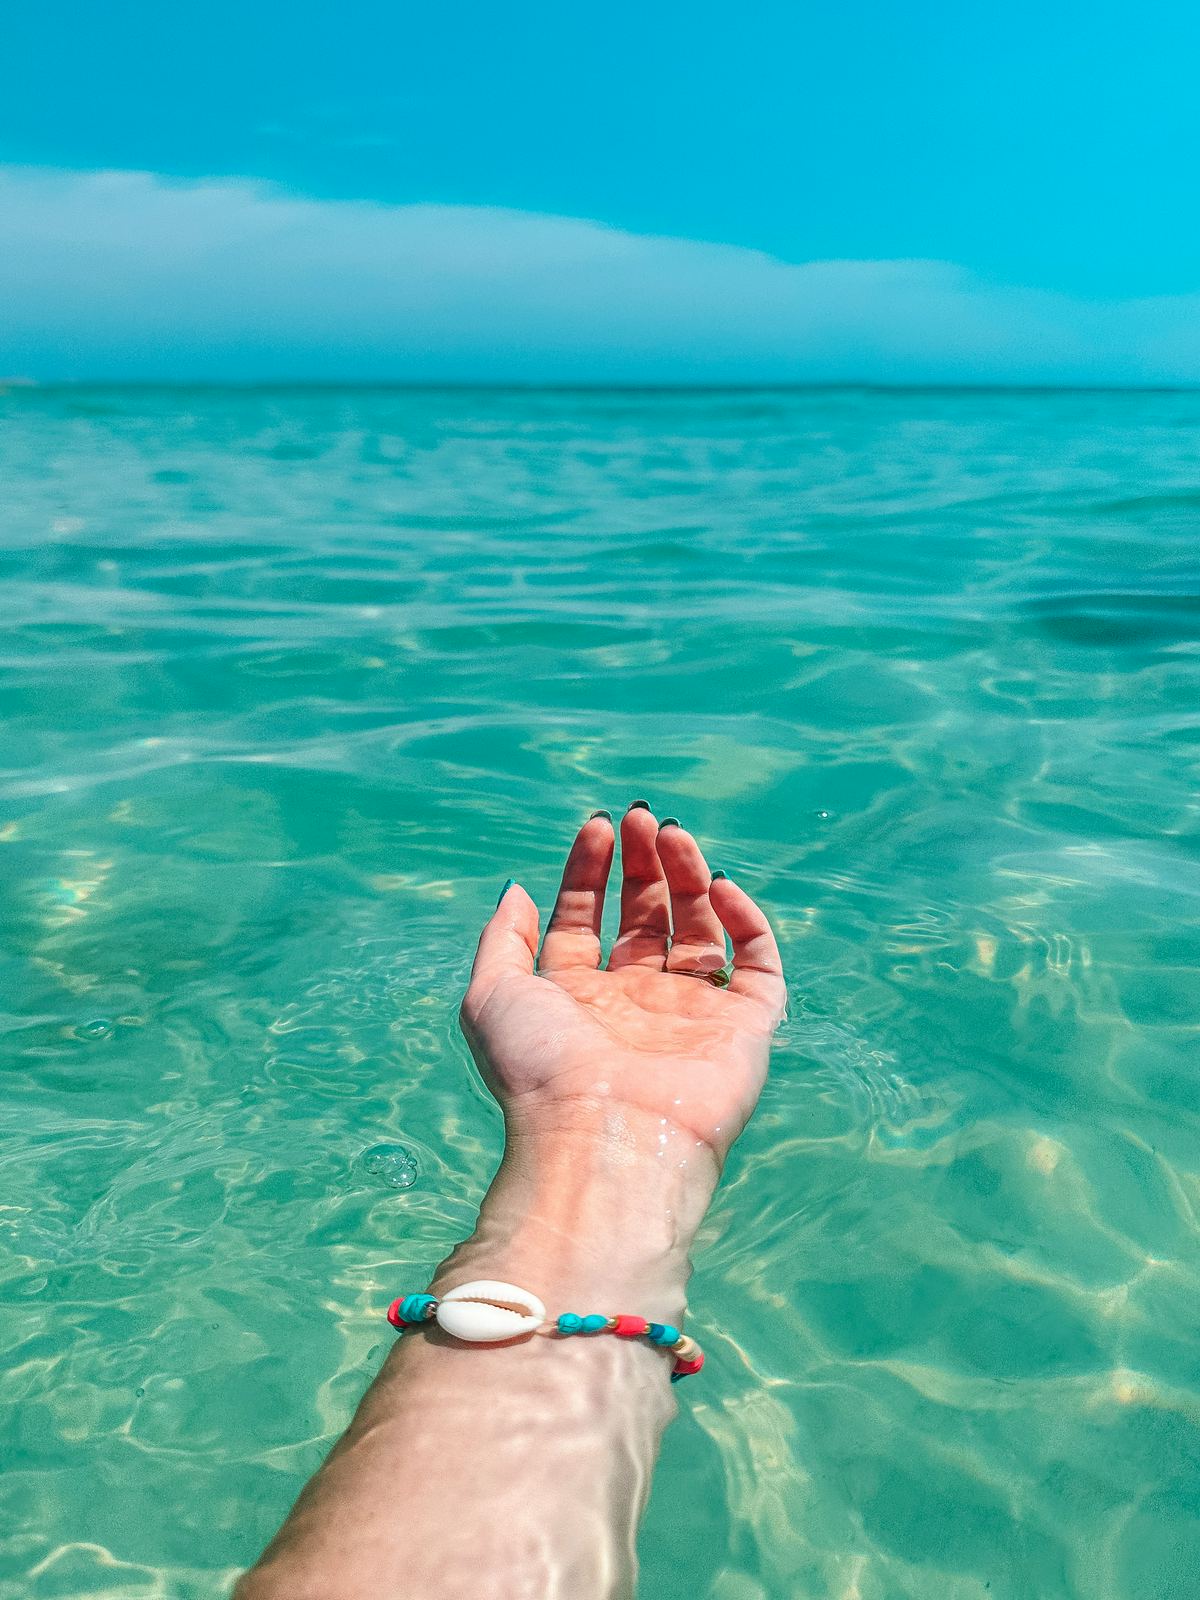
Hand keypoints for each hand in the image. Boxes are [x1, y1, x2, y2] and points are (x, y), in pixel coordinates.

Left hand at [459, 806, 785, 1168]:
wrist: (604, 1137)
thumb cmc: (541, 1070)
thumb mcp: (492, 995)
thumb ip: (502, 939)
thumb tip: (516, 890)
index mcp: (577, 999)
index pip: (585, 920)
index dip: (589, 871)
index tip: (597, 826)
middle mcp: (635, 1005)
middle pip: (645, 917)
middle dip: (642, 864)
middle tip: (640, 816)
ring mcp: (691, 1015)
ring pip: (698, 928)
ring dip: (688, 875)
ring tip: (672, 831)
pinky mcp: (743, 1028)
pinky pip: (756, 964)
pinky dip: (745, 920)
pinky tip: (720, 885)